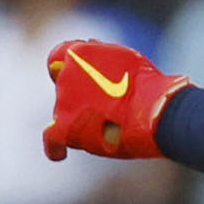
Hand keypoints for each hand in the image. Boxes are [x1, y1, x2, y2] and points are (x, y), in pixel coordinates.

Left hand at [43, 38, 187, 161]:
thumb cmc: (145, 83)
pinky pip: (52, 140)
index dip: (68, 67)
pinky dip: (55, 148)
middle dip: (82, 96)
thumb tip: (89, 49)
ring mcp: (62, 103)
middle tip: (108, 106)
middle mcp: (65, 75)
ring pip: (63, 113)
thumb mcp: (123, 58)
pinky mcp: (65, 129)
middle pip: (65, 87)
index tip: (79, 74)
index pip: (59, 56)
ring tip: (109, 126)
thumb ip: (101, 56)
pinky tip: (61, 154)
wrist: (151, 109)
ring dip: (80, 119)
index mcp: (78, 54)